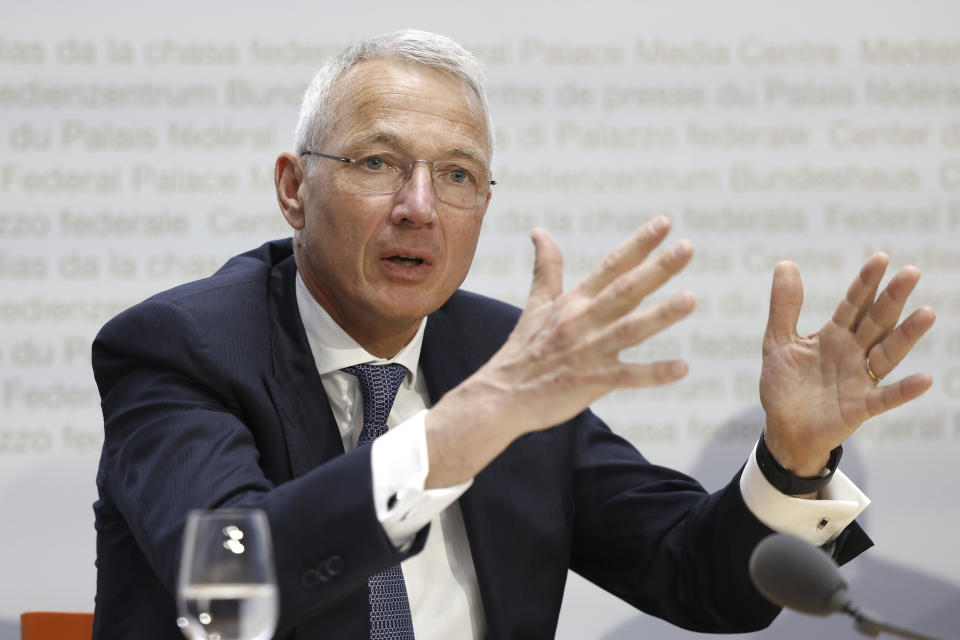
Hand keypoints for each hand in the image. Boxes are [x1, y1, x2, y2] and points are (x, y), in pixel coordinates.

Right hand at [426, 216, 693, 486]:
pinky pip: (627, 376)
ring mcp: (588, 352)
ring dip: (660, 315)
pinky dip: (653, 373)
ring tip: (690, 299)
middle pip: (625, 290)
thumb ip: (547, 267)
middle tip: (687, 248)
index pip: (611, 265)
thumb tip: (539, 231)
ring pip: (629, 330)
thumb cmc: (524, 349)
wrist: (502, 396)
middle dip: (656, 269)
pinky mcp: (591, 382)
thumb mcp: (536, 304)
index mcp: (574, 302)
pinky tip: (682, 368)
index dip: (638, 244)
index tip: (664, 223)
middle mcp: (582, 321)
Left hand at [759, 254, 935, 475]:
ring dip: (907, 335)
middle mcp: (852, 353)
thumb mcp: (778, 342)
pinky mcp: (860, 406)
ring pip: (887, 353)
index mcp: (833, 335)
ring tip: (927, 313)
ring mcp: (859, 379)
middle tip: (911, 272)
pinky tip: (924, 378)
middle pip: (875, 321)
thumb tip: (786, 264)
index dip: (865, 283)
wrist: (783, 429)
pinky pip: (885, 397)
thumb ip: (784, 307)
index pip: (853, 304)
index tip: (881, 258)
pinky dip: (904, 389)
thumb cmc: (784, 385)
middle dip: (891, 298)